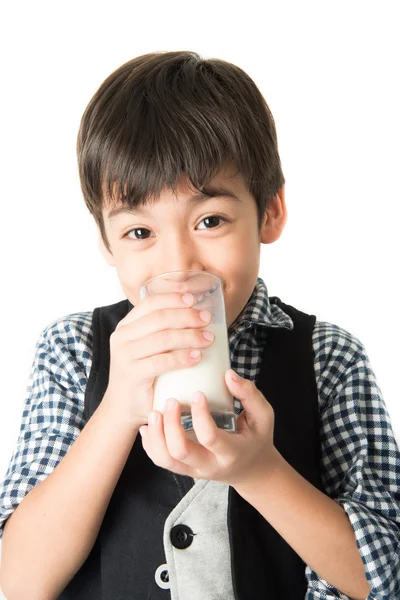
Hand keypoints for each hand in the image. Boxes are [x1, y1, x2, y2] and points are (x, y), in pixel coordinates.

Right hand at [103, 292, 214, 429]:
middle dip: (187, 316)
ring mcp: (126, 355)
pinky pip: (162, 361)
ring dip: (189, 336)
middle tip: (207, 320)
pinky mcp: (133, 373)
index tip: (194, 300)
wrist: (124, 407)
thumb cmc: (143, 373)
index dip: (173, 298)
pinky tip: (197, 357)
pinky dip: (182, 358)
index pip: (150, 303)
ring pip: (162, 338)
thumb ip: (162, 331)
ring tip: (208, 339)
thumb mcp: (148, 347)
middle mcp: (122, 337)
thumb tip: (197, 314)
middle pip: (159, 318)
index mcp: (126, 325)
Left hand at [139, 369, 279, 488]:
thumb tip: (228, 375)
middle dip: (170, 425)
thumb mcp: (263, 416)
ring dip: (155, 436)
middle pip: (181, 451)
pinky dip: (150, 444)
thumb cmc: (256, 438)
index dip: (200, 414)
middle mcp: (210, 465)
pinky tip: (149, 425)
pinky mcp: (184, 469)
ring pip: (165, 460)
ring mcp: (194, 470)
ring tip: (154, 412)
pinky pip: (161, 461)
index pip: (209, 437)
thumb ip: (249, 394)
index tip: (198, 393)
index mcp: (231, 452)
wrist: (251, 469)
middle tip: (171, 400)